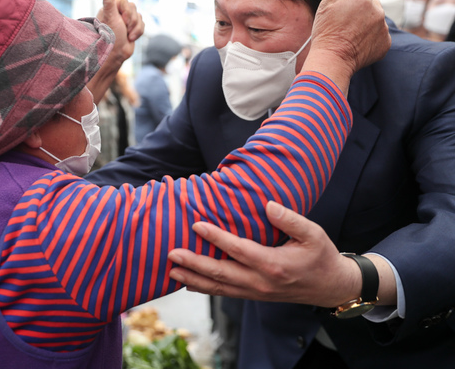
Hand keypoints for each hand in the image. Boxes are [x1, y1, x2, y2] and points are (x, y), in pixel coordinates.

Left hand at [97, 0, 143, 62]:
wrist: (116, 54)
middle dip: (131, 21)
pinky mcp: (132, 28)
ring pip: (139, 17)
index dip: (126, 11)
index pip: (125, 1)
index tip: (121, 21)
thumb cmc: (110, 36)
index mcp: (110, 8)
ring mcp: (126, 20)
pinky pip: (142, 25)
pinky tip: (130, 38)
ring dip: (135, 28)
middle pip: (134, 8)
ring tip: (127, 36)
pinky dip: (138, 32)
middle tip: (124, 30)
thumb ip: (108, 2)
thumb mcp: (110, 17)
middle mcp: (118, 13)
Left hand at [168, 201, 364, 307]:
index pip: (238, 250)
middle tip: (171, 252)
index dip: (216, 237)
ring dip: (193, 279)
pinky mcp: (252, 295)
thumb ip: (290, 220)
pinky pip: (224, 293)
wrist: (331, 287)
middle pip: (220, 273)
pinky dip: (204, 288)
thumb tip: (268, 205)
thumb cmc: (321, 256)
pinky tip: (188, 282)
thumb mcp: (313, 234)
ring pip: (218, 287)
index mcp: (273, 265)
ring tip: (170, 271)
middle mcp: (260, 282)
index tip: (197, 225)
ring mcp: (254, 292)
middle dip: (193, 262)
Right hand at [304, 0, 390, 93]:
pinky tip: (357, 42)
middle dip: (360, 9)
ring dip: (366, 22)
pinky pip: (380, 35)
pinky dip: (371, 38)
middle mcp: (377, 10)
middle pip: (370, 2)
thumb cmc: (326, 31)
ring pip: (375, 18)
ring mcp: (383, 28)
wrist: (332, 59)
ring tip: (349, 33)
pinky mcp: (385, 43)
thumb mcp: (327, 4)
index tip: (339, 10)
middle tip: (344, 22)